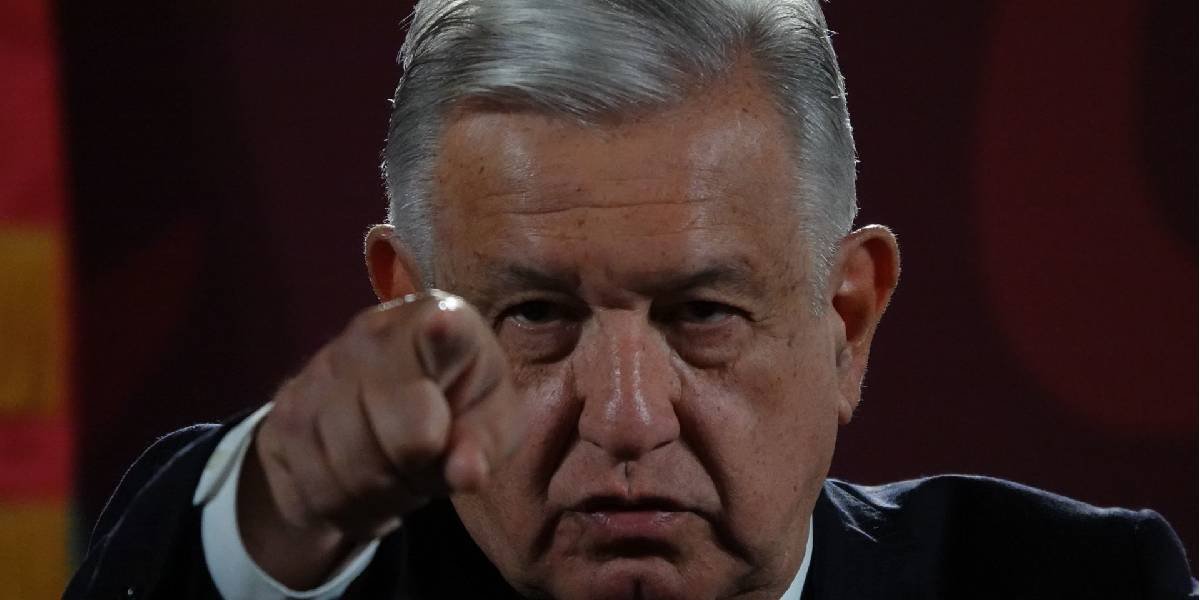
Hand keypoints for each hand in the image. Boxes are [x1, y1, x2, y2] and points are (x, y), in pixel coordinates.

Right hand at [237, 291, 523, 586]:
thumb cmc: (457, 407)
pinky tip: (359, 482)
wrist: (387, 412)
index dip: (439, 334)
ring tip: (397, 472)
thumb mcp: (492, 419)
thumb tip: (466, 473)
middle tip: (429, 461)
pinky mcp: (281, 411)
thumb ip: (483, 443)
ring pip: (350, 473)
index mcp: (438, 319)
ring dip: (380, 494)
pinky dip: (342, 505)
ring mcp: (318, 370)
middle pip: (403, 439)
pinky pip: (312, 490)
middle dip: (421, 471)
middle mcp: (371, 334)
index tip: (442, 326)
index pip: (439, 329)